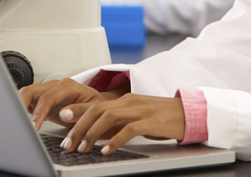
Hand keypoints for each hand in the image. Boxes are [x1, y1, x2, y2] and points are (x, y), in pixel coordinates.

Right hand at [19, 78, 115, 130]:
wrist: (95, 106)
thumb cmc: (95, 107)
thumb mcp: (94, 109)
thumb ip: (80, 110)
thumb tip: (64, 113)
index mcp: (69, 87)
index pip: (49, 96)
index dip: (40, 111)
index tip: (34, 126)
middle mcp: (56, 86)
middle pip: (32, 90)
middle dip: (21, 105)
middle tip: (18, 123)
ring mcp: (47, 91)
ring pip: (26, 93)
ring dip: (19, 106)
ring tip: (16, 122)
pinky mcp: (42, 98)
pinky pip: (27, 100)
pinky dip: (21, 109)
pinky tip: (20, 120)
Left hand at [59, 93, 185, 154]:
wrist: (188, 113)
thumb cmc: (161, 117)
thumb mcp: (136, 116)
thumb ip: (118, 121)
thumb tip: (96, 134)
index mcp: (125, 99)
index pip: (95, 103)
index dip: (77, 111)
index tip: (62, 119)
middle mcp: (130, 102)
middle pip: (98, 110)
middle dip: (79, 127)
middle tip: (68, 143)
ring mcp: (140, 110)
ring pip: (109, 117)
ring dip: (93, 134)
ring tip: (83, 148)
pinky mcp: (151, 121)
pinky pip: (128, 130)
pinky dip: (115, 140)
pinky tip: (106, 150)